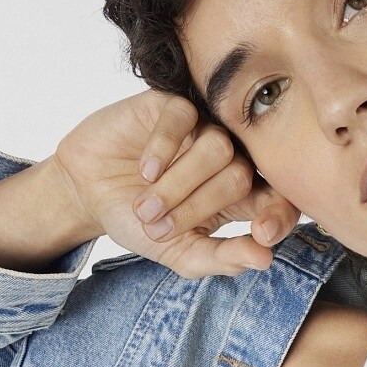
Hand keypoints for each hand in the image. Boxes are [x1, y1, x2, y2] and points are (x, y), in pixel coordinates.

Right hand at [52, 88, 301, 277]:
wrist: (87, 194)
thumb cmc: (141, 224)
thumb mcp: (181, 254)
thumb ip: (223, 259)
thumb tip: (265, 260)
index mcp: (242, 199)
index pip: (279, 201)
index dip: (279, 216)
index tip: (262, 234)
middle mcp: (230, 161)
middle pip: (240, 177)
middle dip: (198, 208)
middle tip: (158, 228)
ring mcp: (203, 130)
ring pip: (217, 148)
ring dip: (178, 184)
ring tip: (145, 207)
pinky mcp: (172, 106)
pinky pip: (184, 118)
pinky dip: (164, 148)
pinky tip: (145, 170)